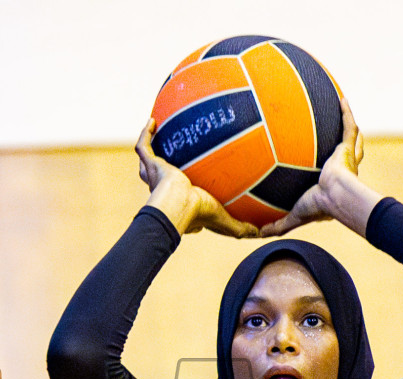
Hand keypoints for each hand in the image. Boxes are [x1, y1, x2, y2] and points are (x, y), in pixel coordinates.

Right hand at [138, 121, 258, 238]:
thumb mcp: (225, 222)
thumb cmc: (199, 213)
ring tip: (157, 135)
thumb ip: (240, 228)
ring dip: (152, 150)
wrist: (178, 204)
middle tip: (173, 160)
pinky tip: (152, 120)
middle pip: (161, 180)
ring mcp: (156, 177)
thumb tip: (259, 233)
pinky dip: (145, 134)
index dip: (188, 194)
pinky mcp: (152, 165)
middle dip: (163, 172)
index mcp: (180, 203)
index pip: (183, 198)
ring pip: (148, 162)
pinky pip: (143, 147)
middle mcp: (164, 190)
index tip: (198, 189)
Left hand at [259, 97, 381, 236]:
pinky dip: (346, 112)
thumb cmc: (318, 206)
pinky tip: (342, 98)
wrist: (335, 196)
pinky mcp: (347, 148)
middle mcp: (341, 169)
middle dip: (345, 148)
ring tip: (342, 111)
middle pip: (345, 156)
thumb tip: (259, 233)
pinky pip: (348, 126)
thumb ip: (279, 224)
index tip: (322, 169)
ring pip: (351, 139)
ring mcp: (346, 157)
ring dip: (349, 126)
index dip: (329, 173)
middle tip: (336, 139)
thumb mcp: (294, 216)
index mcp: (331, 183)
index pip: (331, 176)